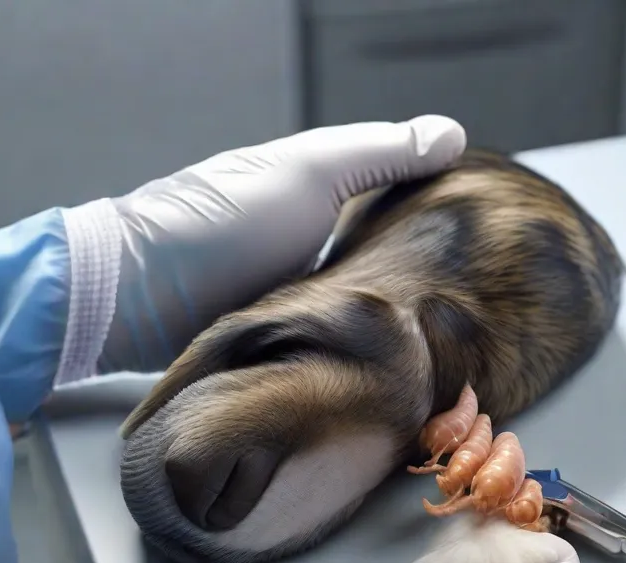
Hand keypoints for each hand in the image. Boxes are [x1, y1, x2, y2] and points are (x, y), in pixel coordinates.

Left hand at [73, 116, 465, 377]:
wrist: (136, 299)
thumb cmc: (215, 226)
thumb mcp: (307, 173)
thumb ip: (378, 155)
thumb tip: (452, 134)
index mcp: (316, 192)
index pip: (394, 196)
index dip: (440, 212)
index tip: (489, 235)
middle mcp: (307, 241)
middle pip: (383, 255)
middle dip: (423, 274)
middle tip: (481, 300)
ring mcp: (291, 293)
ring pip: (360, 303)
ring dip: (392, 317)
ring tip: (451, 339)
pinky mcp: (277, 340)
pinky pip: (330, 342)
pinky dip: (356, 348)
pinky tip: (390, 364)